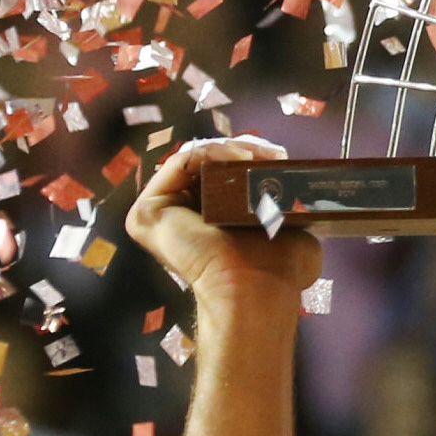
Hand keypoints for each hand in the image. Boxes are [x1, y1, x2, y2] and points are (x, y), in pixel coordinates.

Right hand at [125, 135, 319, 316]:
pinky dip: (208, 153)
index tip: (280, 157)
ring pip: (194, 162)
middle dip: (241, 151)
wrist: (257, 285)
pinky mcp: (145, 212)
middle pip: (208, 166)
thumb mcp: (286, 223)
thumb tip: (289, 175)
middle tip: (270, 154)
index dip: (251, 159)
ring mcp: (161, 217)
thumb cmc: (280, 267)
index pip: (224, 177)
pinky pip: (178, 165)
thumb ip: (281, 202)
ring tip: (253, 157)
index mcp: (210, 224)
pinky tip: (235, 158)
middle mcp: (181, 221)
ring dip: (227, 150)